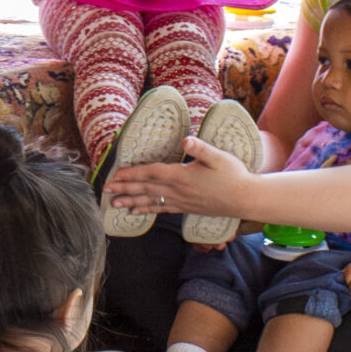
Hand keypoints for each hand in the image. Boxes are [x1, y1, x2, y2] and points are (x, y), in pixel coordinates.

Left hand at [108, 135, 250, 218]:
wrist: (245, 199)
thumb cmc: (233, 176)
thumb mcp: (219, 157)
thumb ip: (201, 148)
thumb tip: (186, 140)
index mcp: (181, 176)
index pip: (150, 173)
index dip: (131, 173)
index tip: (115, 175)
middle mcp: (177, 191)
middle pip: (145, 188)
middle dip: (124, 188)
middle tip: (105, 190)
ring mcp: (181, 201)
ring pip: (150, 201)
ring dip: (131, 201)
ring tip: (114, 204)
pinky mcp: (185, 208)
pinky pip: (161, 209)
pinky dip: (147, 210)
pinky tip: (137, 212)